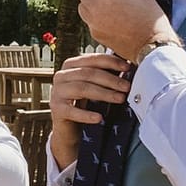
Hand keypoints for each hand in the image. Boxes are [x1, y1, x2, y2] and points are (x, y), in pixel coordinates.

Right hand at [49, 52, 130, 169]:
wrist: (68, 126)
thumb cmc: (83, 102)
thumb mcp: (93, 85)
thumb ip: (104, 74)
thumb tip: (128, 65)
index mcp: (70, 65)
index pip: (92, 59)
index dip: (111, 62)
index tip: (128, 67)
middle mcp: (61, 76)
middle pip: (88, 74)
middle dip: (111, 80)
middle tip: (127, 86)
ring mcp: (57, 92)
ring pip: (83, 89)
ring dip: (104, 94)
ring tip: (120, 99)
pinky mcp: (56, 108)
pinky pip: (73, 111)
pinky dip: (87, 115)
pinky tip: (99, 118)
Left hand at [75, 0, 172, 60]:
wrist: (151, 45)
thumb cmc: (149, 18)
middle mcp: (95, 7)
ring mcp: (93, 22)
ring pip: (82, 6)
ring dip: (90, 3)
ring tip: (107, 6)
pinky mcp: (95, 33)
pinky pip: (88, 20)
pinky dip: (94, 17)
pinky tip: (110, 19)